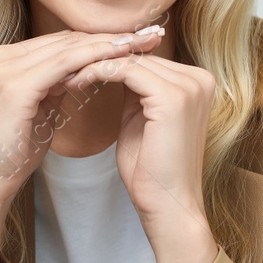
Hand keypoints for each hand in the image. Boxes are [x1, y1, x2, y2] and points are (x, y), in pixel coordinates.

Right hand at [0, 26, 163, 222]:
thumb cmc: (13, 154)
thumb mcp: (37, 110)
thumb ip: (53, 86)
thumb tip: (80, 72)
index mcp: (6, 60)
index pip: (61, 42)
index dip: (100, 40)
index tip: (136, 41)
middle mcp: (2, 56)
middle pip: (67, 40)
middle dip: (111, 37)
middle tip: (150, 35)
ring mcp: (6, 68)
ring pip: (68, 48)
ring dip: (109, 44)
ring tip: (143, 43)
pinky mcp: (15, 85)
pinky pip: (64, 65)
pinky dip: (95, 58)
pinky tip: (122, 58)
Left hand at [59, 50, 217, 262]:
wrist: (166, 206)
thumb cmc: (151, 171)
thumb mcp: (141, 119)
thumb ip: (135, 92)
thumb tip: (111, 66)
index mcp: (196, 83)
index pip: (146, 58)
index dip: (108, 59)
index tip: (75, 66)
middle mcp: (199, 79)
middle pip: (138, 55)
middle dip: (97, 59)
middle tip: (63, 67)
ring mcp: (189, 87)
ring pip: (130, 60)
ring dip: (93, 64)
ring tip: (65, 75)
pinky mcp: (172, 97)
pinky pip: (126, 71)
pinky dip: (98, 73)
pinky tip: (77, 82)